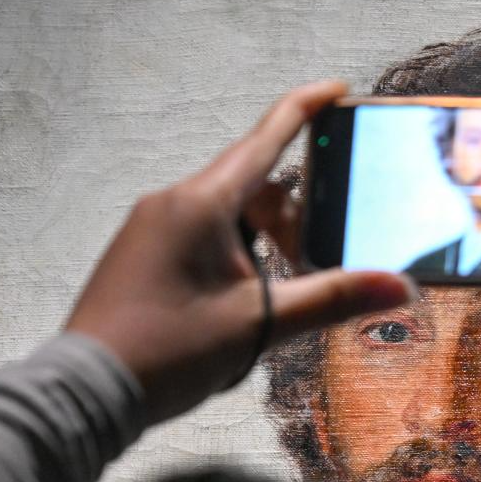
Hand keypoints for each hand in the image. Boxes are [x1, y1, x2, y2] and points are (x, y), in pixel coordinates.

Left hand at [66, 81, 415, 424]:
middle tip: (322, 249)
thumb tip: (396, 285)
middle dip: (293, 212)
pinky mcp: (142, 251)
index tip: (337, 90)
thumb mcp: (258, 324)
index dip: (306, 110)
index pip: (265, 139)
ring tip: (286, 283)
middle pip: (251, 184)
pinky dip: (235, 249)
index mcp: (201, 203)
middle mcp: (172, 202)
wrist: (85, 391)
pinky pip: (200, 231)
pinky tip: (247, 293)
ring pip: (226, 212)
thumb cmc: (167, 351)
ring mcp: (152, 226)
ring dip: (264, 237)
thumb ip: (330, 298)